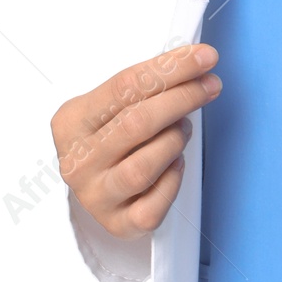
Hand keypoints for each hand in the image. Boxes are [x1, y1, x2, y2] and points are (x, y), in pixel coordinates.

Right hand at [51, 44, 221, 238]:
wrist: (96, 182)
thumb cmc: (113, 133)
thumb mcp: (115, 103)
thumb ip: (146, 85)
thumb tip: (198, 64)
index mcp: (71, 121)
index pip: (126, 85)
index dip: (171, 68)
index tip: (206, 57)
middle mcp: (77, 161)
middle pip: (137, 123)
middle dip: (183, 98)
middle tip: (211, 86)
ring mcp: (95, 197)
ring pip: (144, 167)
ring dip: (175, 140)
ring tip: (183, 128)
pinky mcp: (117, 224)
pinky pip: (153, 205)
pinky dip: (173, 180)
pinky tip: (176, 163)